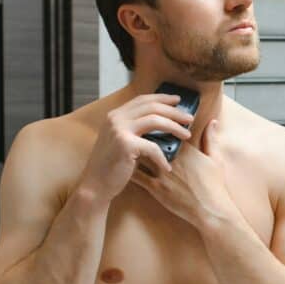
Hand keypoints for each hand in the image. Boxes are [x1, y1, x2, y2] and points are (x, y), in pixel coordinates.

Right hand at [78, 94, 193, 203]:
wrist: (95, 185)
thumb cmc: (112, 166)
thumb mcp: (121, 141)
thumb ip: (135, 128)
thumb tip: (162, 121)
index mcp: (115, 115)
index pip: (142, 99)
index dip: (162, 98)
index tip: (178, 100)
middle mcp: (116, 118)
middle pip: (152, 107)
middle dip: (174, 111)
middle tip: (189, 118)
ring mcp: (119, 130)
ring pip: (155, 121)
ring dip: (175, 127)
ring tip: (187, 135)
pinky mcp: (125, 145)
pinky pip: (153, 147)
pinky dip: (163, 158)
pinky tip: (167, 168)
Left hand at [129, 118, 244, 230]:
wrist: (210, 210)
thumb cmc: (215, 185)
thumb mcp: (216, 159)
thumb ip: (211, 138)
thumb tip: (213, 121)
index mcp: (184, 149)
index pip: (165, 130)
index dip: (156, 125)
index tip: (150, 123)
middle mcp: (170, 159)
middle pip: (148, 140)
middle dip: (140, 135)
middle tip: (133, 132)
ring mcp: (162, 174)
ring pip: (139, 155)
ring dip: (132, 151)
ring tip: (124, 147)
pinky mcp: (156, 188)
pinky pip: (136, 176)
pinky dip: (128, 169)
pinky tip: (122, 166)